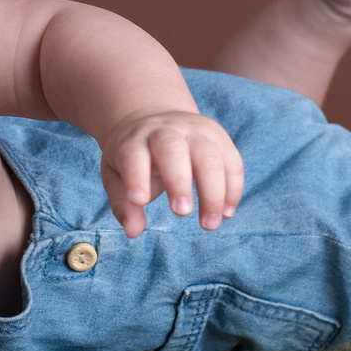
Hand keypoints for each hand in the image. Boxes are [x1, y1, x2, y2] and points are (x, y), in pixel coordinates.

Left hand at [99, 110, 243, 237]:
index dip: (136, 177)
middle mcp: (165, 130)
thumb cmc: (133, 157)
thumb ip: (122, 204)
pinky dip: (233, 188)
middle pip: (173, 150)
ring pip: (209, 156)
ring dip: (213, 192)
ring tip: (210, 224)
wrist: (154, 119)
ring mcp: (194, 130)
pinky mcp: (218, 136)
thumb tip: (133, 231)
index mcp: (134, 141)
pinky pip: (231, 161)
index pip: (133, 156)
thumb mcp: (117, 176)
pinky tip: (227, 212)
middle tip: (182, 213)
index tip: (139, 201)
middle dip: (179, 182)